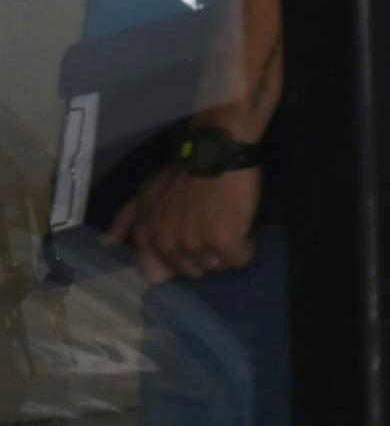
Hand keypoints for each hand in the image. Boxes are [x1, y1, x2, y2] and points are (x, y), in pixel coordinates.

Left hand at [108, 163, 261, 280]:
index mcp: (149, 234)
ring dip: (225, 255)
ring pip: (216, 267)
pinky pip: (239, 260)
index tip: (190, 249)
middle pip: (192, 271)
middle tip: (214, 237)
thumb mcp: (146, 193)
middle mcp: (168, 244)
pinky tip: (246, 237)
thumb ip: (126, 219)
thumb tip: (107, 244)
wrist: (214, 153)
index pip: (159, 271)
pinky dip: (246, 251)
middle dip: (203, 258)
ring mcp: (196, 244)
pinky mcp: (225, 241)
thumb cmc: (182, 171)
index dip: (178, 262)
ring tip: (232, 234)